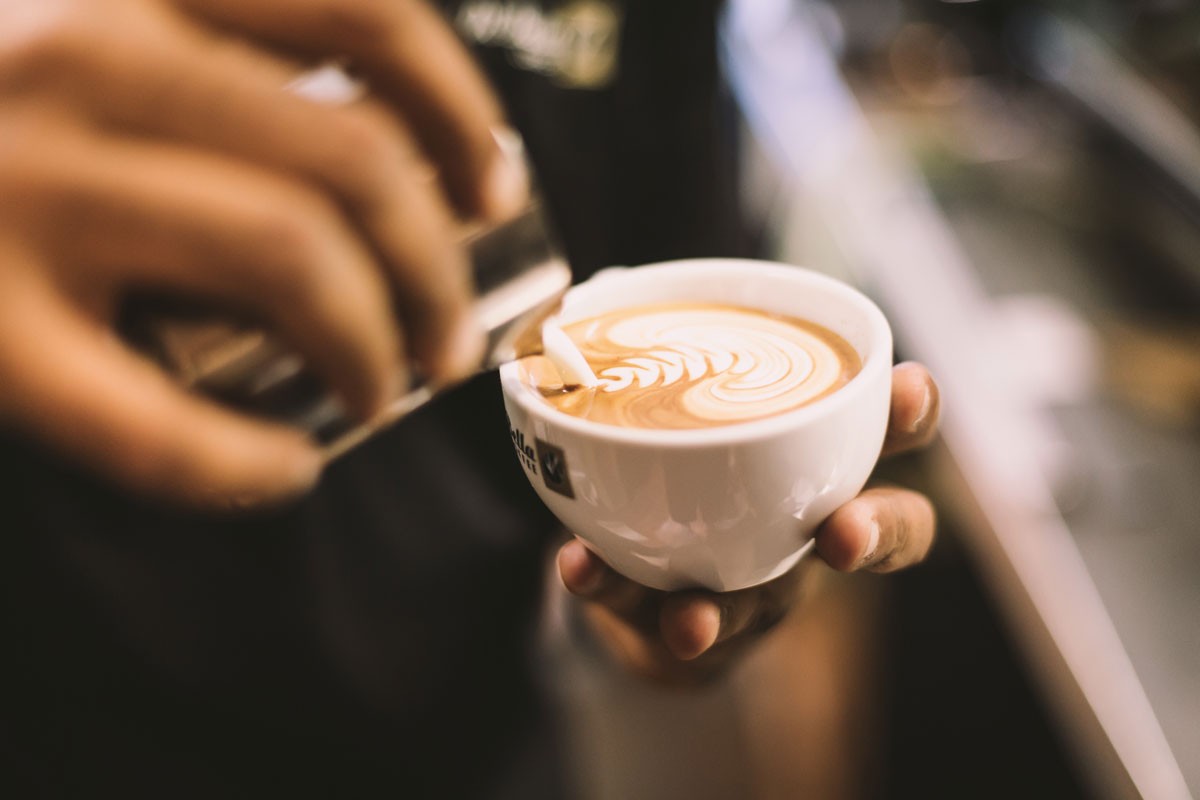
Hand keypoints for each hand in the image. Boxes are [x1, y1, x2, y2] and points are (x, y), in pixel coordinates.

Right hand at [0, 0, 526, 503]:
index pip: (364, 10)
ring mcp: (15, 188)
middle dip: (438, 266)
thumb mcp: (78, 24)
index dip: (458, 109)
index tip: (491, 186)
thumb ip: (198, 48)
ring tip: (388, 387)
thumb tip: (378, 143)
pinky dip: (244, 464)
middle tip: (450, 331)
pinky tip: (284, 474)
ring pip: (290, 259)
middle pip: (353, 160)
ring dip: (377, 344)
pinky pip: (152, 424)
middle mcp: (75, 52)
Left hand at [557, 362, 939, 683]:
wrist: (643, 576)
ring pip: (760, 606)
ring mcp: (754, 589)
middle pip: (882, 534)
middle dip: (875, 532)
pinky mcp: (683, 624)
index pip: (892, 431)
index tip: (905, 386)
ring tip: (690, 617)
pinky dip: (610, 587)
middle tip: (844, 535)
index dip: (913, 411)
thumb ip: (662, 349)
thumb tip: (607, 280)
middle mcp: (808, 527)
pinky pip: (647, 613)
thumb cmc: (689, 464)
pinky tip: (580, 567)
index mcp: (824, 458)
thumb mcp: (689, 400)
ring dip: (722, 611)